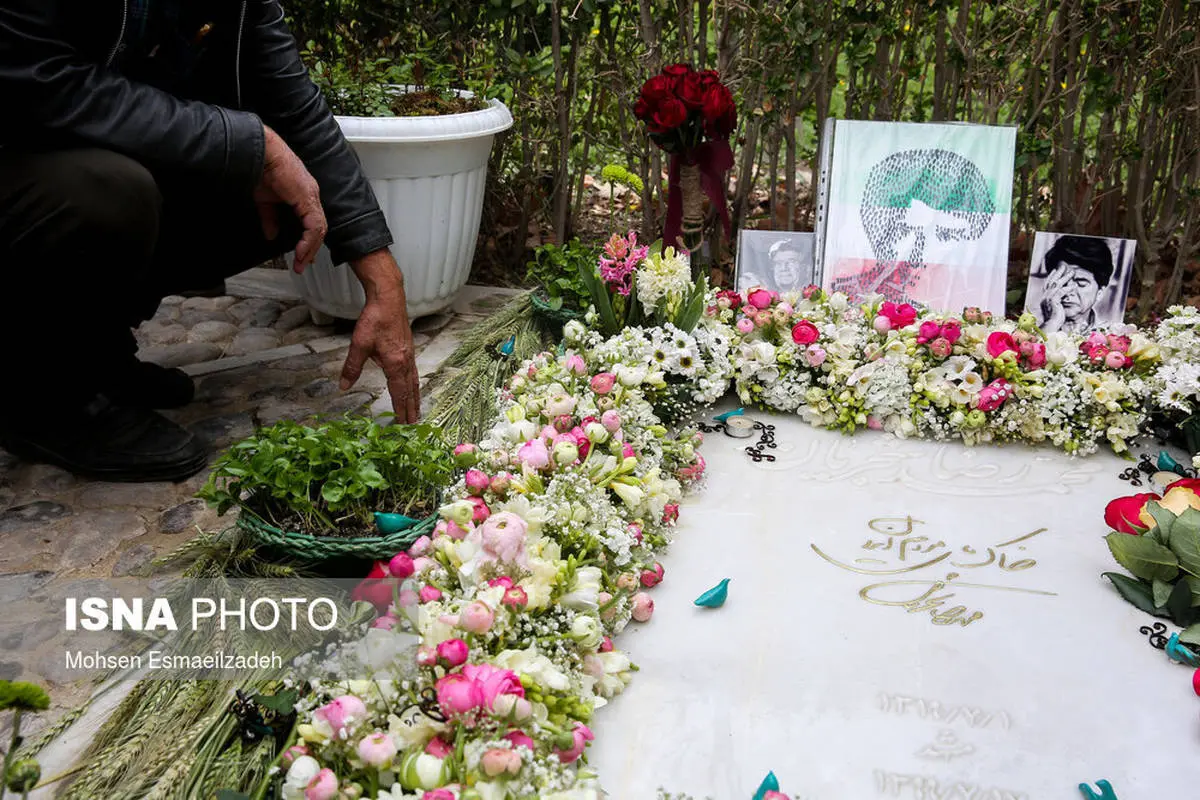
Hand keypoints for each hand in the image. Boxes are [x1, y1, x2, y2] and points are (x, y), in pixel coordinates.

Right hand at [254, 124, 326, 270]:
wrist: (259, 151)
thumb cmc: (261, 168)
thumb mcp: (264, 200)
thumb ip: (270, 218)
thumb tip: (271, 234)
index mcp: (303, 194)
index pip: (311, 222)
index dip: (307, 241)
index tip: (301, 255)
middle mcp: (310, 195)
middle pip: (318, 228)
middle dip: (310, 249)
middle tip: (303, 264)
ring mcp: (310, 196)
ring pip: (319, 229)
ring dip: (310, 249)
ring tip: (301, 262)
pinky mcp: (307, 198)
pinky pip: (314, 226)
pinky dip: (308, 241)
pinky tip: (300, 250)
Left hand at [341, 250, 420, 422]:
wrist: (389, 298)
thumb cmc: (375, 319)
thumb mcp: (359, 344)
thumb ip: (352, 367)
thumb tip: (344, 386)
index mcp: (396, 364)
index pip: (399, 393)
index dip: (400, 410)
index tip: (402, 425)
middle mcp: (406, 362)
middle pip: (410, 391)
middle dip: (411, 408)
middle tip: (413, 425)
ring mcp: (410, 355)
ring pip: (414, 382)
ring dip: (415, 398)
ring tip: (416, 410)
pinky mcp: (409, 348)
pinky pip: (414, 372)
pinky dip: (414, 384)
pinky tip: (412, 385)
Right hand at [1039, 271, 1066, 331]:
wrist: (1052, 326)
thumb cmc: (1055, 319)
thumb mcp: (1055, 308)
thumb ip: (1056, 301)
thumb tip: (1060, 296)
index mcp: (1044, 298)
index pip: (1047, 284)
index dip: (1052, 276)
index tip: (1056, 270)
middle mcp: (1044, 297)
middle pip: (1051, 281)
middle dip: (1058, 273)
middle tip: (1064, 266)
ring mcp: (1048, 299)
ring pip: (1057, 284)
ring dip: (1065, 277)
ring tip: (1072, 272)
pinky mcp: (1054, 301)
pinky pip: (1062, 292)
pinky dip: (1068, 288)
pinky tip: (1074, 285)